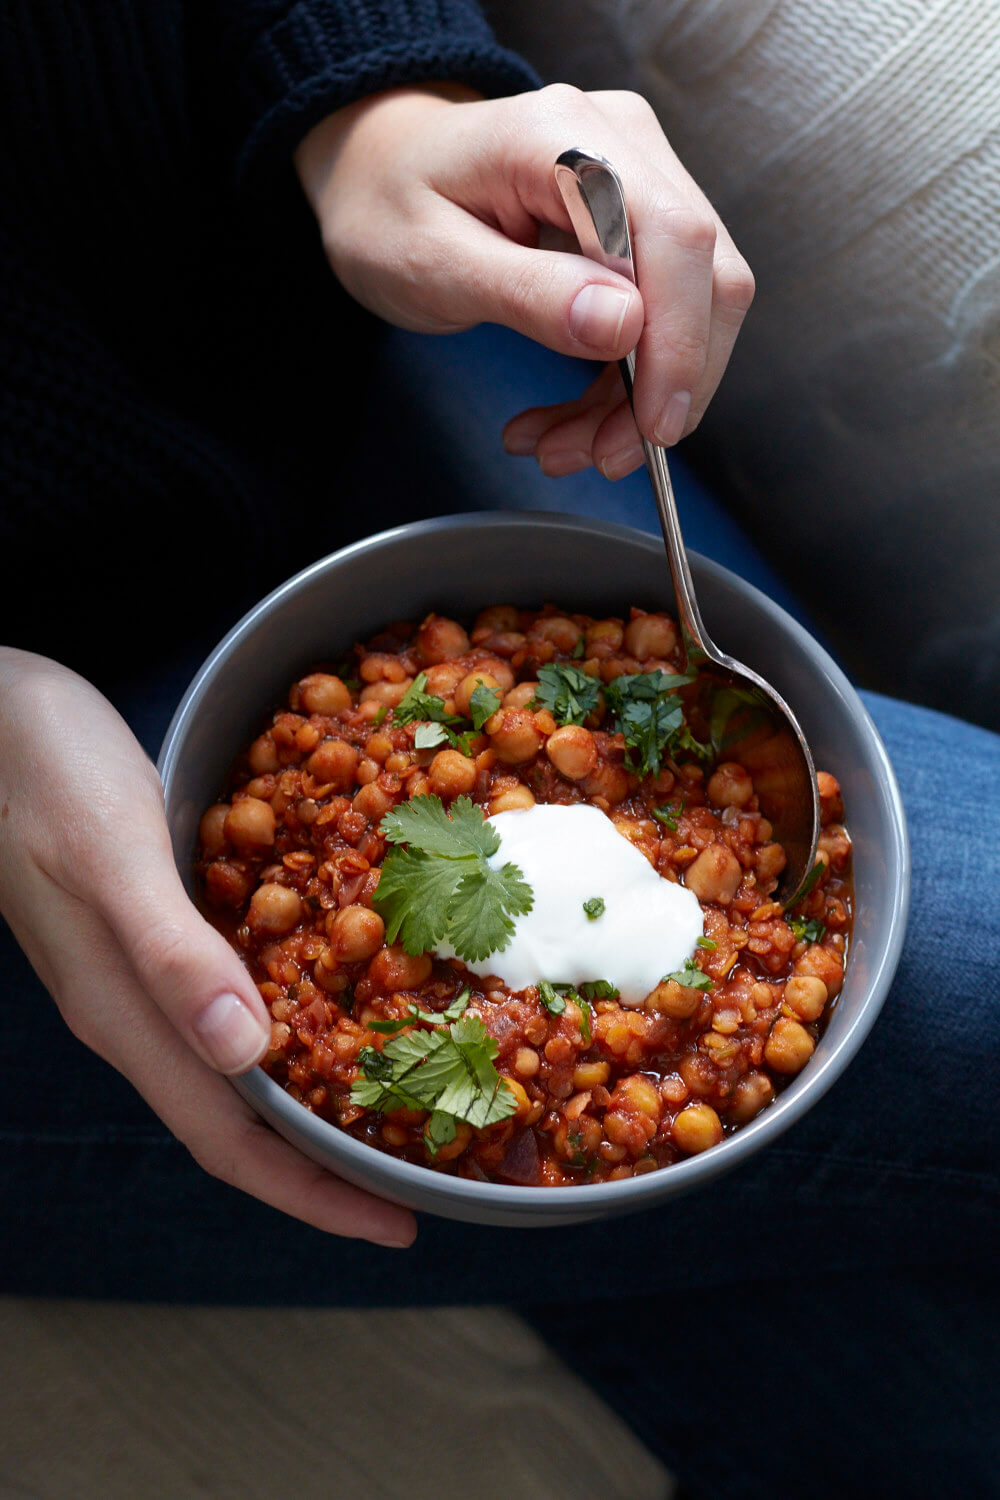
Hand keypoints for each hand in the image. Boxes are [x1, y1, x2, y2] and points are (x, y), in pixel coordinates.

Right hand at [0, 651, 415, 1247]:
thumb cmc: (41, 772)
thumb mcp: (110, 855)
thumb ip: (169, 954)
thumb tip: (244, 1053)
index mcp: (126, 1012)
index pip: (227, 1140)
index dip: (310, 1193)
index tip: (395, 1226)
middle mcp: (136, 1007)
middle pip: (240, 1120)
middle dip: (325, 1163)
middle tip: (417, 1175)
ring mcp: (142, 968)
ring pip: (239, 1064)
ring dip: (312, 1096)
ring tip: (393, 1100)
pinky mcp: (154, 923)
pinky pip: (235, 997)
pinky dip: (293, 1017)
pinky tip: (335, 994)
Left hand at [295, 82, 753, 479]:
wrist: (377, 176)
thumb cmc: (389, 207)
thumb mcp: (432, 262)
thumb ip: (528, 293)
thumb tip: (625, 325)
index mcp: (565, 138)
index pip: (674, 238)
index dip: (679, 342)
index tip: (651, 426)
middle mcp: (621, 145)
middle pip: (704, 277)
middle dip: (663, 386)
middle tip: (602, 457)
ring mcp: (638, 180)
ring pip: (692, 308)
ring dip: (641, 398)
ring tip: (567, 448)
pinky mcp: (637, 224)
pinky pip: (663, 315)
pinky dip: (626, 384)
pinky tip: (572, 421)